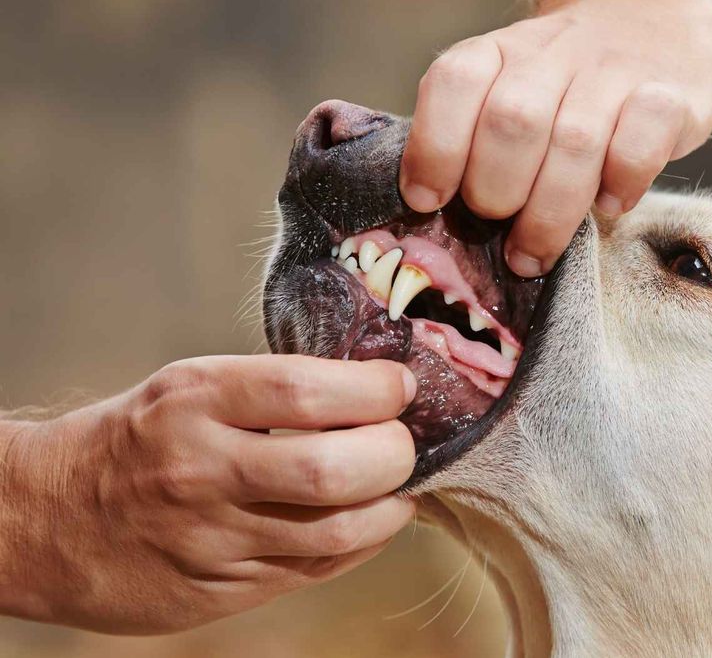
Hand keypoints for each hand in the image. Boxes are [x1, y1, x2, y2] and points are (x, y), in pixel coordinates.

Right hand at [0, 355, 416, 633]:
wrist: (43, 520)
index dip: (375, 390)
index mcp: (195, 402)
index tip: (400, 387)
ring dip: (391, 507)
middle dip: (395, 454)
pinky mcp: (220, 589)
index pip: (308, 391)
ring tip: (396, 488)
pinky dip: (361, 543)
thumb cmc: (134, 442)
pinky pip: (316, 568)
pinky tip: (368, 521)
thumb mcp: (188, 390)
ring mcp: (212, 537)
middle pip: (333, 468)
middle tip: (404, 443)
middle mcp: (203, 469)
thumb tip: (373, 393)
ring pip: (337, 530)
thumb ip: (272, 393)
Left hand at [400, 0, 711, 276]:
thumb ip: (475, 139)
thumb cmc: (564, 86)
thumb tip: (437, 214)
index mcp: (499, 53)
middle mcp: (553, 55)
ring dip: (549, 214)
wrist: (646, 18)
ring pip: (575, 141)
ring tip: (536, 253)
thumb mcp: (508, 89)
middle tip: (500, 230)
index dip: (435, 148)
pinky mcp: (672, 96)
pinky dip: (621, 182)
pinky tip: (610, 204)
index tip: (429, 201)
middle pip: (513, 121)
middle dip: (496, 193)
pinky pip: (641, 142)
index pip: (454, 84)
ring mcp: (614, 72)